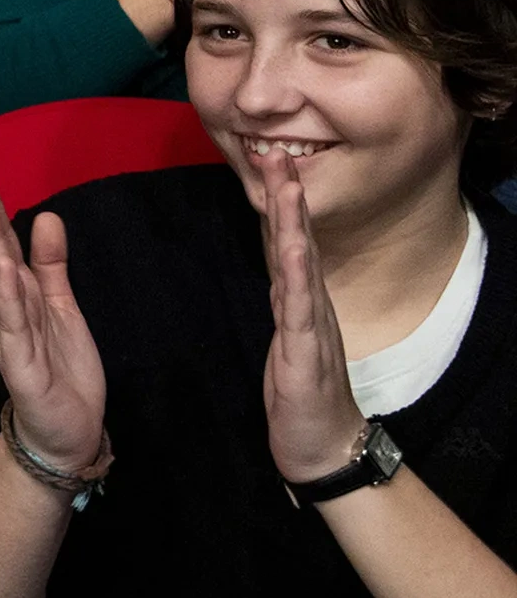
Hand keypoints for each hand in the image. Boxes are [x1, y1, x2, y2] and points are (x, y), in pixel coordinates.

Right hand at [0, 162, 108, 475]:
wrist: (67, 433)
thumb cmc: (61, 370)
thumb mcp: (61, 308)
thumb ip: (51, 264)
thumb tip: (45, 215)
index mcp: (16, 295)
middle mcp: (6, 310)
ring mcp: (11, 337)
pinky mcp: (23, 366)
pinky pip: (15, 326)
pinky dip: (9, 296)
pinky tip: (4, 267)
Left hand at [256, 149, 371, 483]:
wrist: (323, 446)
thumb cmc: (301, 395)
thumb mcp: (286, 339)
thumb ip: (284, 305)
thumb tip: (277, 273)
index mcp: (300, 302)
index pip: (290, 243)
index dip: (284, 204)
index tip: (274, 165)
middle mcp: (309, 306)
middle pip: (297, 241)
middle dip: (288, 196)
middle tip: (278, 152)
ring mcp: (310, 325)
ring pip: (300, 264)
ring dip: (293, 222)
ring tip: (288, 183)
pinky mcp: (305, 351)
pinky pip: (300, 307)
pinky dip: (296, 275)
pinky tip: (293, 249)